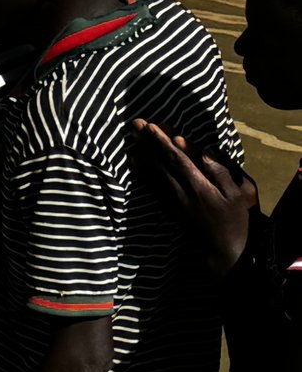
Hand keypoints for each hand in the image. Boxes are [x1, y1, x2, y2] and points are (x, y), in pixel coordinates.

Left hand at [133, 118, 260, 265]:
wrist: (224, 249)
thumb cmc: (237, 219)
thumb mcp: (240, 194)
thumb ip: (221, 171)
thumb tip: (205, 151)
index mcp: (198, 186)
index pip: (176, 159)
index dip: (162, 141)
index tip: (151, 125)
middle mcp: (180, 192)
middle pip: (160, 162)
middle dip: (147, 141)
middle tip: (135, 123)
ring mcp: (172, 201)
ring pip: (153, 172)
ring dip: (142, 153)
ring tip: (132, 136)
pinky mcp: (168, 208)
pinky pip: (151, 186)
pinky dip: (141, 172)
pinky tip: (134, 162)